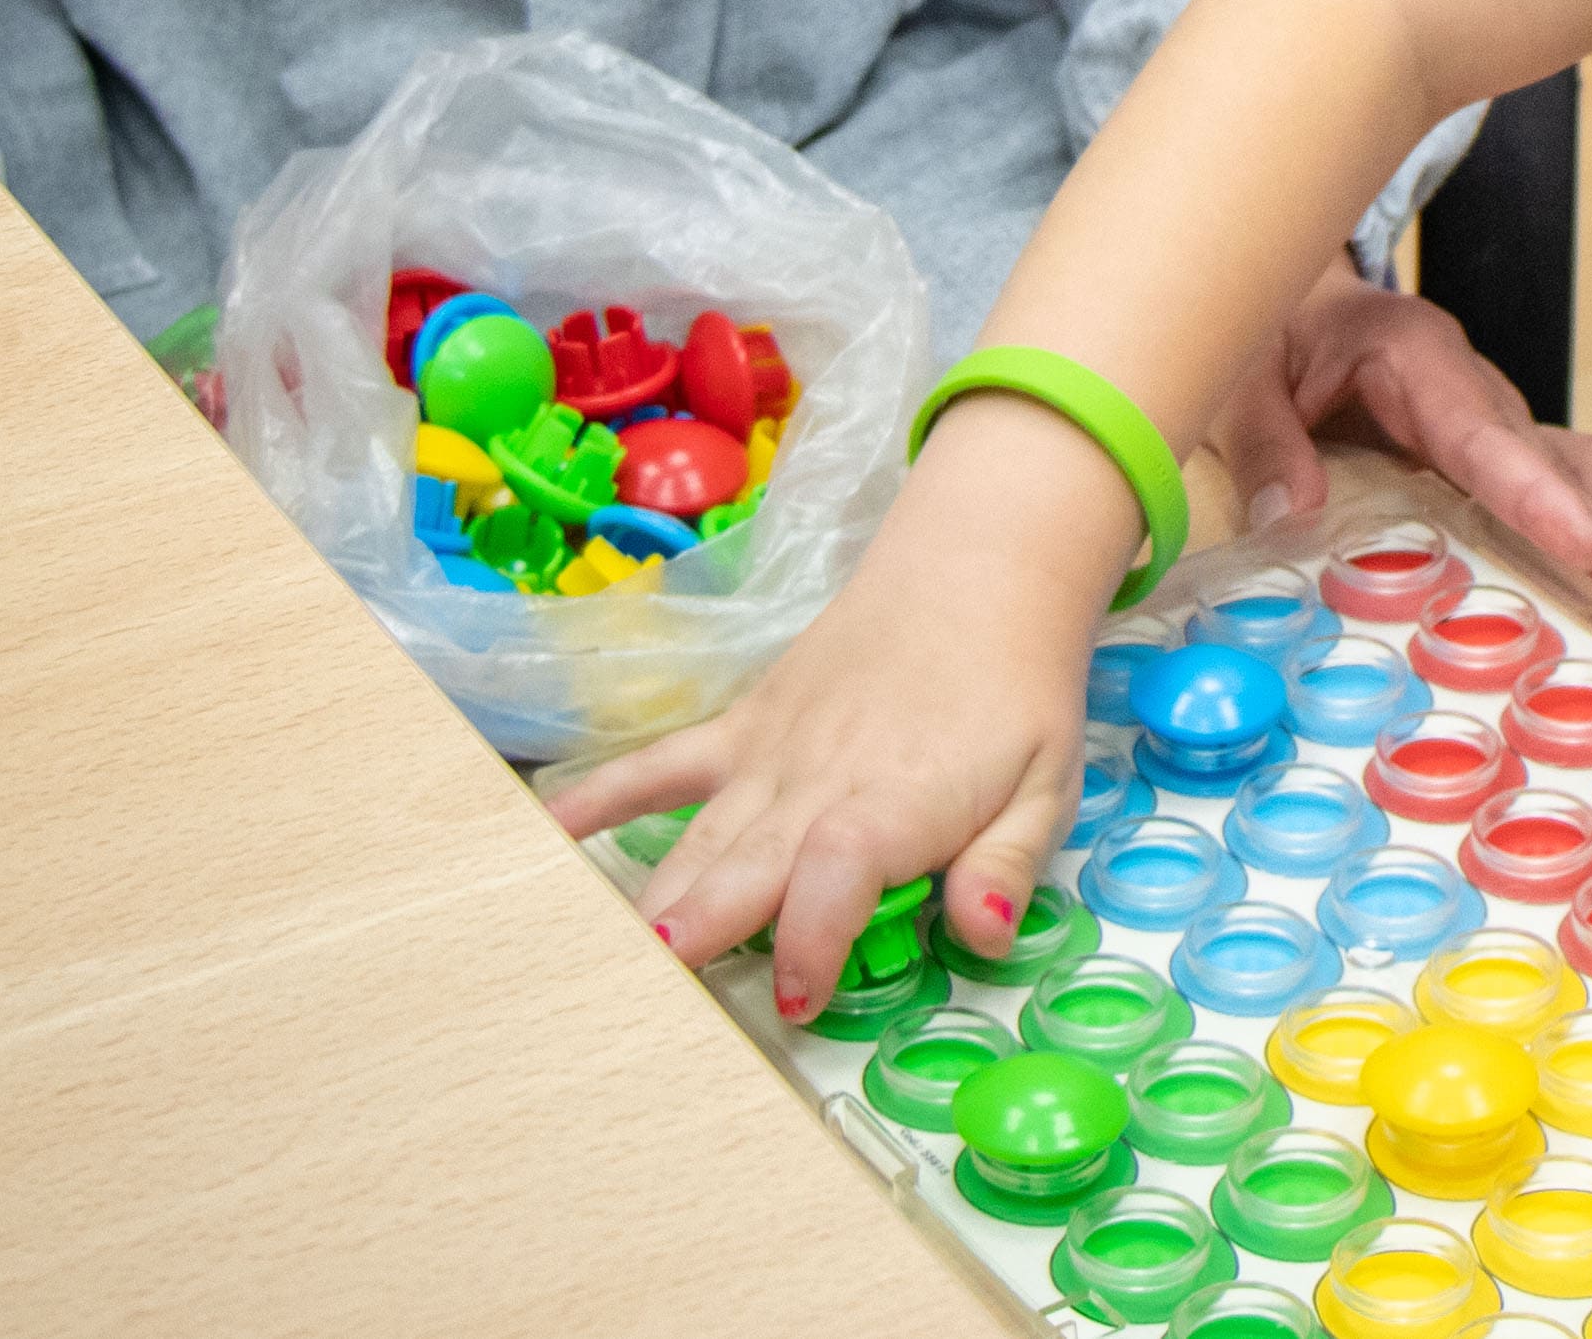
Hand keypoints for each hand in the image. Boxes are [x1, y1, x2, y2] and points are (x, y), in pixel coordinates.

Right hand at [546, 395, 1123, 1023]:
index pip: (828, 887)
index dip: (806, 950)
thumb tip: (983, 934)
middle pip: (737, 877)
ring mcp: (766, 757)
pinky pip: (660, 767)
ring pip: (694, 844)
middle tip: (645, 1016)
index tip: (797, 1005)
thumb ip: (1007, 864)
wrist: (979, 575)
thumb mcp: (1048, 783)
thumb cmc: (1017, 691)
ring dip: (649, 906)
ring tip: (590, 969)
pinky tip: (542, 841)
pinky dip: (598, 801)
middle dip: (692, 949)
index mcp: (888, 806)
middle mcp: (812, 787)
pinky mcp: (742, 729)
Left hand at [1208, 255, 1591, 625]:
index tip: (1585, 547)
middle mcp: (1472, 384)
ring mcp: (1493, 414)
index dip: (1538, 495)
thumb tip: (1290, 519)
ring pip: (1577, 460)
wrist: (1298, 297)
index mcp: (1414, 356)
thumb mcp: (1244, 378)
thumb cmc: (1274, 332)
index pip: (1484, 436)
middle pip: (1551, 456)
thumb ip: (1263, 445)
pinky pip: (1563, 472)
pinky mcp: (1495, 443)